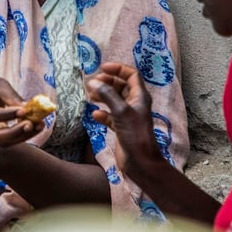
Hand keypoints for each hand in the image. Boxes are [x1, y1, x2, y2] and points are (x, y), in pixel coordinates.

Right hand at [0, 76, 41, 146]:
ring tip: (39, 125)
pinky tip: (37, 127)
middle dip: (12, 133)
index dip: (5, 115)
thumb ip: (9, 96)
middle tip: (30, 124)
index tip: (23, 110)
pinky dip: (23, 136)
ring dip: (22, 137)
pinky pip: (8, 142)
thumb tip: (26, 108)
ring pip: (1, 143)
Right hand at [86, 62, 164, 179]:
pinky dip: (102, 113)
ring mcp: (128, 116)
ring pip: (114, 100)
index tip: (102, 68)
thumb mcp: (121, 112)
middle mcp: (135, 104)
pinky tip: (95, 115)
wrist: (140, 162)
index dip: (117, 69)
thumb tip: (93, 82)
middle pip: (120, 86)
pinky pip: (110, 115)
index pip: (131, 75)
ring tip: (90, 96)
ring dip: (102, 96)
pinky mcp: (121, 127)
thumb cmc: (135, 135)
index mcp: (140, 96)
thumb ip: (107, 95)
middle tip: (92, 84)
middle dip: (106, 83)